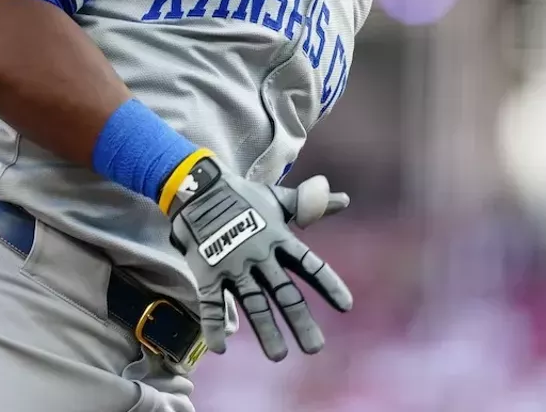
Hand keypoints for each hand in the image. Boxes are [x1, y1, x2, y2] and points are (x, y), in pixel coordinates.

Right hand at [166, 157, 352, 360]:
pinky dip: (213, 325)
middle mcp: (260, 254)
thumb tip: (346, 200)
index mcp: (280, 237)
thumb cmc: (244, 197)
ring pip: (253, 303)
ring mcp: (233, 264)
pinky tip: (221, 348)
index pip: (310, 264)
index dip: (329, 284)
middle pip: (284, 292)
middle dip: (300, 321)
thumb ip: (310, 206)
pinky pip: (211, 302)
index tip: (346, 307)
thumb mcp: (278, 199)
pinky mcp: (208, 272)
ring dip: (266, 330)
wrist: (198, 188)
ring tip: (278, 356)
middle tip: (315, 348)